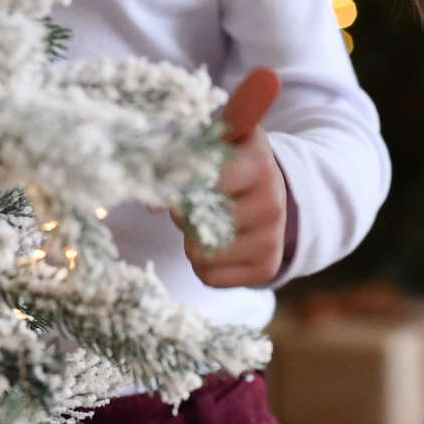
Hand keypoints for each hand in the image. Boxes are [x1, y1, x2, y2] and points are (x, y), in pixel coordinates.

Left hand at [185, 70, 288, 288]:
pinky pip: (210, 277)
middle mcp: (273, 202)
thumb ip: (178, 161)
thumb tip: (151, 202)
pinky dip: (203, 265)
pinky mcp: (267, 267)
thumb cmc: (232, 165)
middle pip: (199, 220)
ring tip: (206, 224)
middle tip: (194, 204)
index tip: (171, 184)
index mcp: (260, 163)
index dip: (178, 185)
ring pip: (201, 253)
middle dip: (183, 214)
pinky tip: (216, 245)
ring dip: (191, 241)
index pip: (205, 180)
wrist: (272, 193)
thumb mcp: (212, 146)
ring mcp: (272, 238)